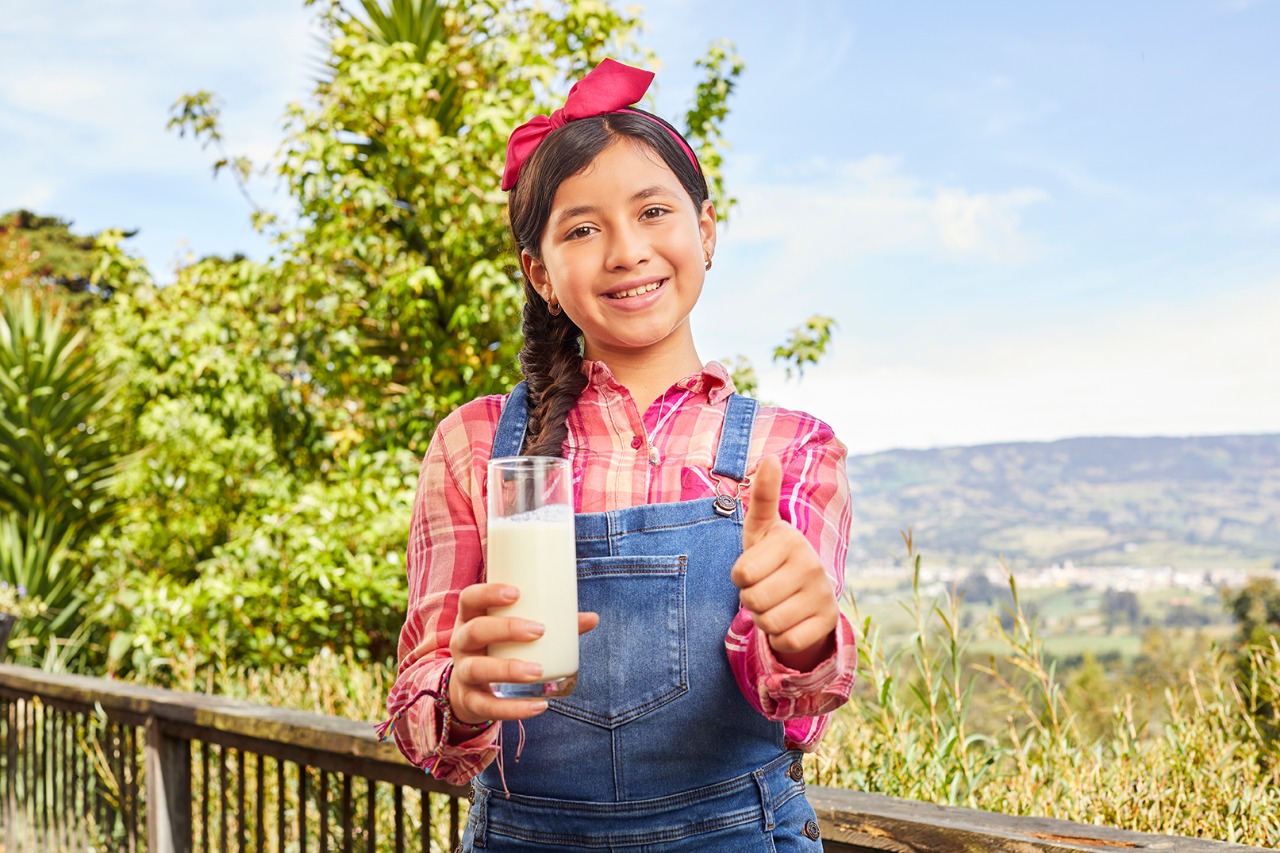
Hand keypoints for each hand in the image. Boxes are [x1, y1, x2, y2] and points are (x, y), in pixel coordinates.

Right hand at [447, 582, 598, 725]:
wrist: (468, 689)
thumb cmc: (498, 648)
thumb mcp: (513, 633)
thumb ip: (552, 624)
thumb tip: (592, 618)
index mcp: (471, 619)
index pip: (469, 599)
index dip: (488, 593)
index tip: (516, 592)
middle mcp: (462, 644)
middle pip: (475, 631)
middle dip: (507, 628)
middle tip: (539, 630)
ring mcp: (463, 673)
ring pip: (477, 668)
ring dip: (508, 669)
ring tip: (538, 671)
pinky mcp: (470, 701)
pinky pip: (487, 706)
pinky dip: (514, 708)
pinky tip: (539, 706)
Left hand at [730, 455, 837, 670]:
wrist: (805, 590)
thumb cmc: (771, 555)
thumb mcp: (761, 528)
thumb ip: (762, 496)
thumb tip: (770, 458)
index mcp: (790, 540)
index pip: (741, 574)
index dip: (739, 577)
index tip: (753, 568)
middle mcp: (811, 565)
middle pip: (753, 601)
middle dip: (750, 601)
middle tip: (764, 588)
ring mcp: (823, 594)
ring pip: (769, 624)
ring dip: (764, 620)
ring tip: (776, 603)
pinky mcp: (829, 621)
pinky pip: (786, 642)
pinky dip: (780, 638)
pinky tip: (790, 620)